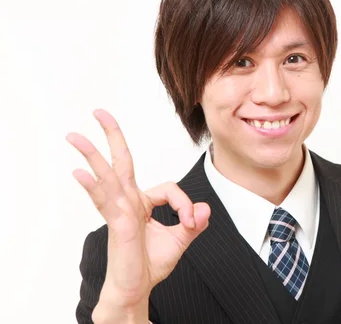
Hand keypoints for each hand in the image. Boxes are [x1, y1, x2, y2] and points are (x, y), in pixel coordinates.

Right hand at [67, 109, 210, 315]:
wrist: (136, 289)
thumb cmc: (151, 264)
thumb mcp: (181, 239)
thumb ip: (195, 222)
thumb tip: (205, 208)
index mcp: (142, 202)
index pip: (169, 188)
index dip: (186, 203)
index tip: (192, 220)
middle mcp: (128, 202)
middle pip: (121, 162)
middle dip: (112, 136)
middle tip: (99, 112)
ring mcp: (120, 211)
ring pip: (107, 177)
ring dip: (91, 154)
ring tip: (74, 136)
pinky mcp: (117, 225)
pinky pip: (105, 202)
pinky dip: (93, 186)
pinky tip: (80, 172)